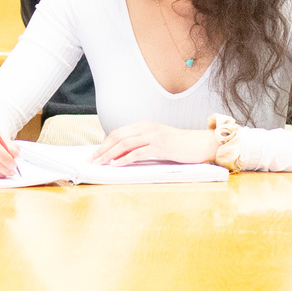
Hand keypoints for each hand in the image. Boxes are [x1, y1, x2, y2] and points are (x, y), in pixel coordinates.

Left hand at [94, 120, 217, 165]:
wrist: (200, 144)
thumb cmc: (179, 145)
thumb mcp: (156, 141)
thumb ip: (141, 145)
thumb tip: (121, 156)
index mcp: (144, 125)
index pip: (118, 133)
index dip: (104, 144)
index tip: (94, 154)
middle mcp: (146, 128)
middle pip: (117, 137)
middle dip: (102, 149)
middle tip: (91, 160)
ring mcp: (153, 136)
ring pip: (124, 144)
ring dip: (109, 154)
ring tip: (99, 163)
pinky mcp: (160, 146)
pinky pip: (137, 153)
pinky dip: (124, 159)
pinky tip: (116, 165)